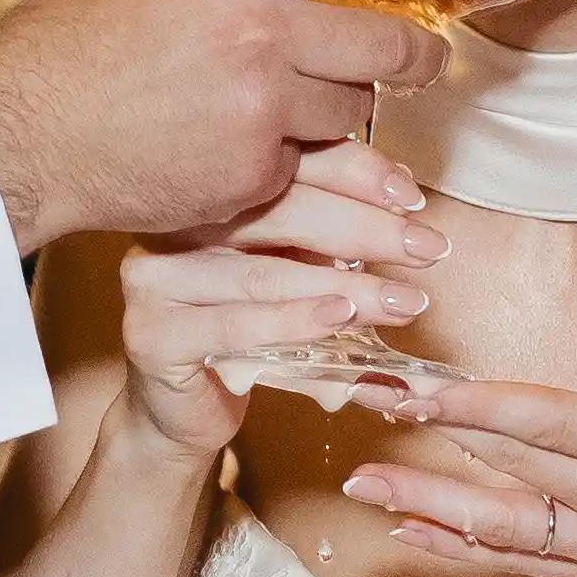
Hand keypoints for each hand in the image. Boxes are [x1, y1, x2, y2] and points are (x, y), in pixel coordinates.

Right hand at [0, 0, 480, 256]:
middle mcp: (259, 29)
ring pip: (354, 112)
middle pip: (390, 40)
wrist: (20, 132)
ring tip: (280, 104)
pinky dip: (279, 157)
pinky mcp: (251, 174)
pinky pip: (300, 162)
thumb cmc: (73, 38)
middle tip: (422, 56)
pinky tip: (226, 145)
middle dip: (418, 54)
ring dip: (336, 110)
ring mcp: (260, 108)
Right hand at [116, 140, 445, 456]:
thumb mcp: (293, 273)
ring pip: (265, 274)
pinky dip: (292, 323)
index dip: (353, 174)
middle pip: (279, 211)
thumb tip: (401, 198)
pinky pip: (234, 325)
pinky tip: (339, 320)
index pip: (285, 164)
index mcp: (208, 191)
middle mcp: (173, 223)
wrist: (183, 411)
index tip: (412, 197)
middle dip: (364, 231)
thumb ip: (327, 237)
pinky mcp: (152, 332)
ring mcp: (154, 277)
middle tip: (425, 250)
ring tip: (402, 302)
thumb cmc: (246, 335)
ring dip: (345, 288)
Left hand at [341, 256, 576, 576]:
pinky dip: (463, 546)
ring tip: (364, 484)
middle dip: (437, 433)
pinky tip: (415, 531)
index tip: (427, 387)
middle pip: (512, 466)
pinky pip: (520, 563)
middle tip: (370, 402)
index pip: (555, 423)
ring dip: (427, 501)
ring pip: (501, 524)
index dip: (484, 405)